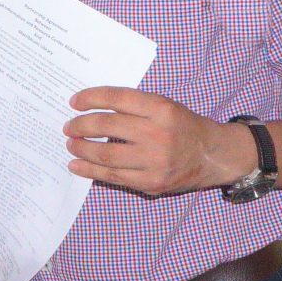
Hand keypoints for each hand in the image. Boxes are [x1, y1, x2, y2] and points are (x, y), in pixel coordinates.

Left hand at [63, 87, 254, 196]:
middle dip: (81, 125)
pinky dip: (90, 171)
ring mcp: (154, 161)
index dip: (91, 98)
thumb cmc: (184, 127)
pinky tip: (77, 165)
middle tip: (68, 126)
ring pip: (106, 155)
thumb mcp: (165, 106)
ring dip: (82, 149)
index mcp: (161, 108)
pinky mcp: (151, 182)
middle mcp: (157, 133)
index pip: (117, 98)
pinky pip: (114, 177)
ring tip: (70, 144)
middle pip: (107, 126)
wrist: (213, 155)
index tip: (74, 101)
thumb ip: (135, 106)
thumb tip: (92, 108)